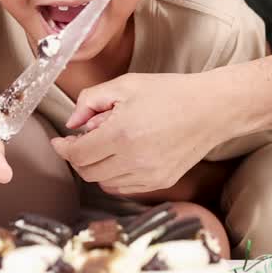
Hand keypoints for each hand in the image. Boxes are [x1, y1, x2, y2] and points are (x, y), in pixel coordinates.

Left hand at [51, 73, 229, 194]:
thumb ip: (91, 100)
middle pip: (87, 172)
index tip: (60, 141)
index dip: (63, 148)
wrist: (211, 109)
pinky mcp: (160, 182)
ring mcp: (148, 175)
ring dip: (96, 166)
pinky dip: (114, 176)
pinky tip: (122, 156)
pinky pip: (123, 187)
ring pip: (104, 182)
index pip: (77, 154)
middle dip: (78, 157)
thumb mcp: (125, 84)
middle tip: (84, 139)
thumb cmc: (170, 93)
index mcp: (122, 134)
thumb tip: (72, 122)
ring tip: (109, 143)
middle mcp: (133, 160)